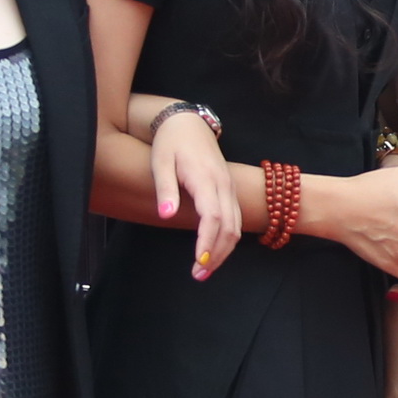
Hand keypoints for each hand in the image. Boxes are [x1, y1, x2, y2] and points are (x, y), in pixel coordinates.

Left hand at [150, 111, 243, 277]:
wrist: (188, 123)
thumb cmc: (170, 143)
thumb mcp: (160, 163)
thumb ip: (165, 190)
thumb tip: (165, 216)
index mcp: (206, 179)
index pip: (213, 217)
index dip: (208, 242)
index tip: (198, 262)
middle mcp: (224, 186)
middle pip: (229, 227)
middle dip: (217, 254)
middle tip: (198, 275)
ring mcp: (230, 189)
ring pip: (236, 227)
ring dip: (223, 251)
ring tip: (204, 269)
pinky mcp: (229, 191)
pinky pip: (235, 221)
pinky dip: (227, 240)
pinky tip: (213, 251)